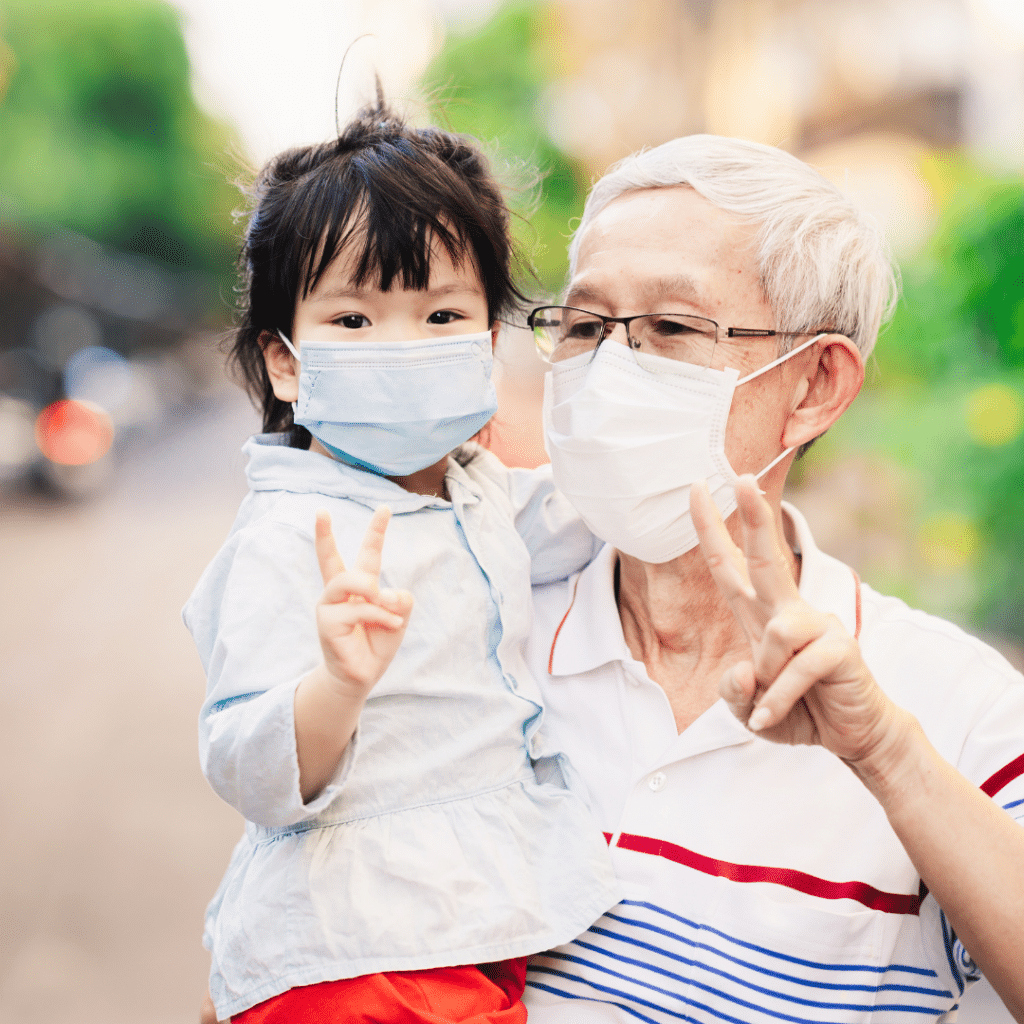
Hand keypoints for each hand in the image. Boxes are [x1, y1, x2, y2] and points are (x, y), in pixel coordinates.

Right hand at [314, 506, 413, 696]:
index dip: (376, 531)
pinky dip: (380, 616)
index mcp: (360, 587)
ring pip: (352, 582)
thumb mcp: (399, 617)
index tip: (384, 508)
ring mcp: (330, 607)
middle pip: (330, 559)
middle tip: (320, 511)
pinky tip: (390, 625)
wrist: (361, 677)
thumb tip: (384, 593)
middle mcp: (340, 593)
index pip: (368, 554)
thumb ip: (400, 599)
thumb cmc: (377, 644)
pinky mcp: (327, 623)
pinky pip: (359, 608)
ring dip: (375, 594)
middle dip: (323, 534)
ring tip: (388, 608)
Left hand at [690, 476, 899, 764]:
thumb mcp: (749, 708)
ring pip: (776, 630)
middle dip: (752, 517)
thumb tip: (743, 671)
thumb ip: (734, 692)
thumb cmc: (799, 710)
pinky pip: (797, 667)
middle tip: (740, 477)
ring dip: (765, 674)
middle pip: (764, 557)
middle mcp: (786, 611)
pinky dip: (778, 699)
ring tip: (767, 702)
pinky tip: (771, 717)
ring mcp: (817, 625)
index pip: (729, 565)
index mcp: (759, 615)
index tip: (696, 489)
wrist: (853, 734)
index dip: (710, 529)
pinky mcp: (839, 647)